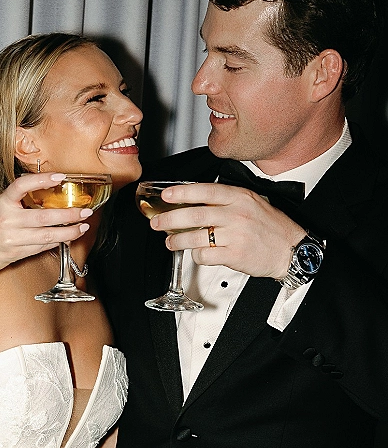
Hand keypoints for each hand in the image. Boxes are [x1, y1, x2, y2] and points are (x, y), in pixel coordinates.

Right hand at [0, 172, 92, 275]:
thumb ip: (19, 201)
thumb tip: (46, 192)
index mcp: (2, 204)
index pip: (22, 186)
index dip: (41, 180)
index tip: (60, 177)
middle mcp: (8, 221)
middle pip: (44, 217)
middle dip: (68, 214)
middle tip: (84, 211)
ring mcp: (13, 239)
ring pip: (48, 236)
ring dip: (69, 232)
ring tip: (83, 227)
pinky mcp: (18, 253)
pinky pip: (42, 247)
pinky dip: (57, 241)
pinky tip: (68, 237)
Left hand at [149, 182, 304, 278]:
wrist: (291, 250)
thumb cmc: (271, 227)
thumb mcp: (252, 203)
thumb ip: (226, 200)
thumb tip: (196, 200)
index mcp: (239, 197)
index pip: (205, 191)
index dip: (182, 192)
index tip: (166, 195)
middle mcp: (237, 214)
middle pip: (195, 215)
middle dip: (170, 219)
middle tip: (157, 223)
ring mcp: (236, 235)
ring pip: (196, 237)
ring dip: (177, 240)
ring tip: (170, 242)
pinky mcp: (235, 255)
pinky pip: (206, 255)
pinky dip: (197, 256)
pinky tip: (196, 254)